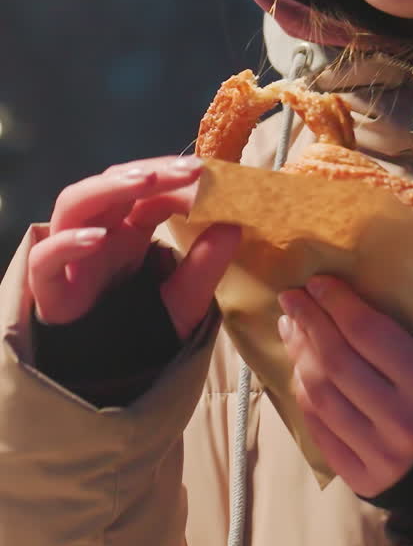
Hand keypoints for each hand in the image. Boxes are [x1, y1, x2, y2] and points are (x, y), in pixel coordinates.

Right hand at [28, 156, 239, 339]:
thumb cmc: (142, 330)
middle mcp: (100, 233)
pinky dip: (67, 244)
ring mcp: (71, 256)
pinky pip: (45, 258)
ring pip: (74, 204)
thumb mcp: (184, 300)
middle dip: (152, 171)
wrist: (109, 376)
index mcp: (131, 230)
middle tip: (191, 169)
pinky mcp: (49, 288)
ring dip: (108, 188)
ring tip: (145, 182)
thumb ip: (204, 267)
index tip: (211, 177)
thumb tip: (235, 226)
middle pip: (114, 183)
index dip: (177, 180)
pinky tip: (97, 239)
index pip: (149, 190)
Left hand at [277, 275, 412, 496]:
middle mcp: (403, 421)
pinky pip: (318, 429)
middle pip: (337, 362)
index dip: (336, 302)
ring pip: (320, 396)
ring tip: (291, 329)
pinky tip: (300, 370)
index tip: (316, 282)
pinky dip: (304, 394)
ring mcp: (379, 455)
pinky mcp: (361, 479)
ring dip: (299, 356)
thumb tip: (343, 299)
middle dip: (309, 322)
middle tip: (292, 298)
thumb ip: (400, 335)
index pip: (368, 333)